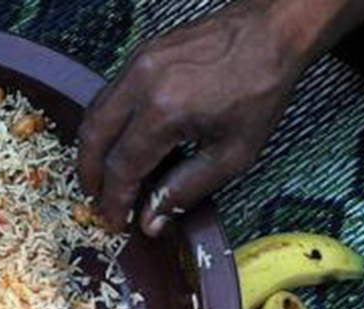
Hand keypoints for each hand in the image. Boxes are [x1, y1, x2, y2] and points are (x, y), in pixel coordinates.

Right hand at [77, 0, 305, 236]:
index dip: (114, 200)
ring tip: (103, 177)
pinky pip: (108, 95)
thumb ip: (186, 189)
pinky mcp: (140, 55)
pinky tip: (119, 142)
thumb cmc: (262, 87)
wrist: (273, 31)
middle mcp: (141, 84)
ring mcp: (136, 65)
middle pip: (93, 140)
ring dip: (92, 150)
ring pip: (93, 115)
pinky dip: (105, 125)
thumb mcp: (233, 153)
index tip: (114, 221)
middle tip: (98, 201)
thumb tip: (151, 220)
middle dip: (90, 177)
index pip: (122, 168)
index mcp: (164, 111)